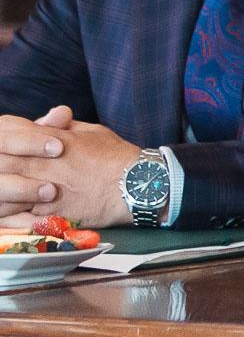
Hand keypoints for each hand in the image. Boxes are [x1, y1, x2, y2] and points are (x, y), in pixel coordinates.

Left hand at [0, 107, 140, 226]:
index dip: (3, 139)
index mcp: (53, 142)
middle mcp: (44, 165)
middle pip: (1, 162)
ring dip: (1, 189)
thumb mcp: (92, 132)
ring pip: (3, 190)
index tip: (5, 144)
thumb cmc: (118, 157)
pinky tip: (8, 210)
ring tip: (4, 190)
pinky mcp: (49, 214)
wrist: (137, 186)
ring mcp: (44, 191)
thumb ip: (64, 126)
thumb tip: (48, 120)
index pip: (11, 134)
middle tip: (1, 167)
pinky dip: (7, 213)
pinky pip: (15, 216)